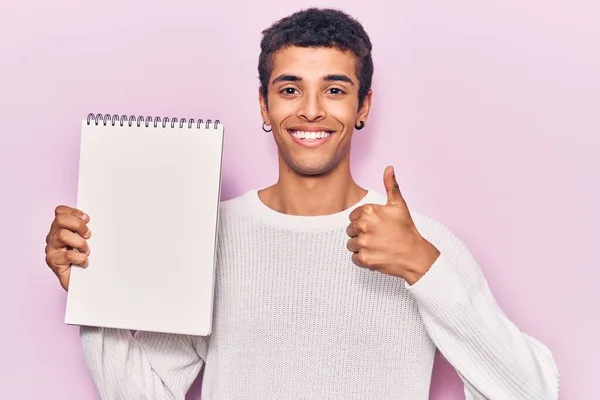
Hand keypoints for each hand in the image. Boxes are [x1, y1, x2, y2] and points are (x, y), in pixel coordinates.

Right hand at [45, 205, 91, 290]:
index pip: (60, 211)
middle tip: (88, 235)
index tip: (87, 219)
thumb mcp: (87, 240)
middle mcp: (53, 236)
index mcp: (60, 228)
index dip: (74, 212)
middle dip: (78, 225)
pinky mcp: (53, 261)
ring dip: (80, 243)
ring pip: (63, 235)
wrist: (82, 281)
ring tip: (86, 251)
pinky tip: (84, 262)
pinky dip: (80, 258)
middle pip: (60, 219)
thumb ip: (85, 229)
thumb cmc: (85, 258)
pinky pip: (68, 255)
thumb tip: (96, 220)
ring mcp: (51, 249)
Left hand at [346, 166, 439, 284]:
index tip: (376, 226)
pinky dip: (364, 259)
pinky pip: (354, 258)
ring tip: (377, 246)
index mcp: (368, 211)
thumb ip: (391, 186)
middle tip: (378, 237)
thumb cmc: (407, 230)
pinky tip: (376, 255)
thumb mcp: (399, 205)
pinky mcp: (364, 258)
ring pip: (351, 244)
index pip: (353, 217)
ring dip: (361, 247)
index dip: (364, 222)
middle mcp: (363, 225)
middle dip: (361, 234)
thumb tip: (389, 168)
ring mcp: (363, 243)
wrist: (415, 255)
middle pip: (350, 230)